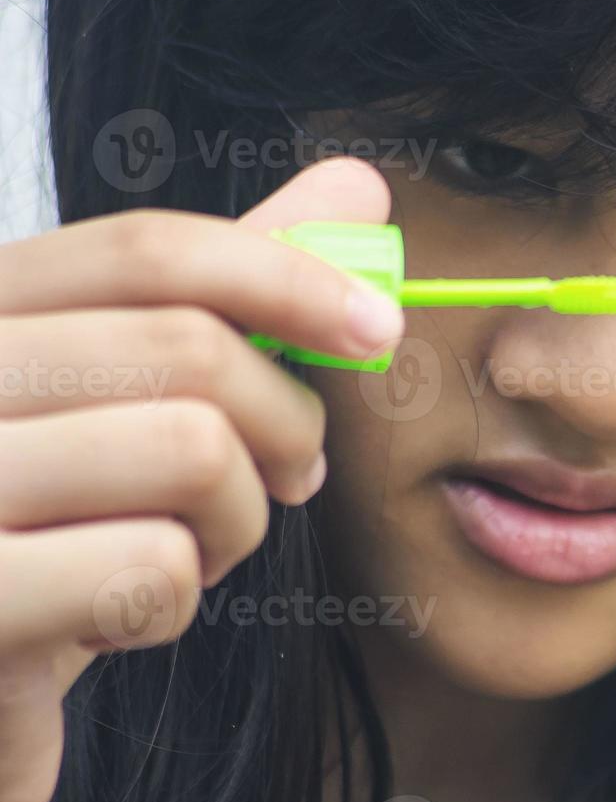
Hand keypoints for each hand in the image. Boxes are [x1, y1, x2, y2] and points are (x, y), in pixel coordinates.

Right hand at [0, 157, 401, 801]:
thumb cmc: (50, 532)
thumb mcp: (126, 397)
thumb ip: (225, 288)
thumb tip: (357, 186)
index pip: (148, 249)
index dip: (288, 276)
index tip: (378, 327)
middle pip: (190, 349)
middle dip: (286, 423)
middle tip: (293, 477)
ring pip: (193, 452)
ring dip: (237, 520)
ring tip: (194, 549)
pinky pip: (153, 570)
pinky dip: (176, 601)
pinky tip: (123, 616)